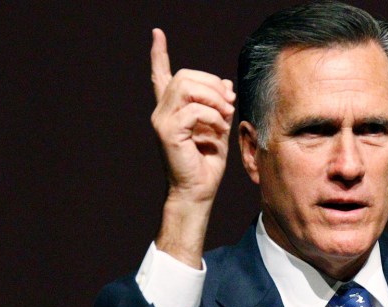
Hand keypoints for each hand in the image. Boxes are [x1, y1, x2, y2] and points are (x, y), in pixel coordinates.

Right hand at [149, 29, 235, 265]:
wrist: (198, 191)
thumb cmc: (207, 163)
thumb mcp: (219, 127)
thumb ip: (220, 105)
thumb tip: (226, 83)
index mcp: (171, 109)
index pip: (161, 75)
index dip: (159, 53)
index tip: (157, 33)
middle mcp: (162, 111)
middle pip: (186, 76)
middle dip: (213, 84)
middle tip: (230, 103)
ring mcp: (162, 121)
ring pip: (188, 87)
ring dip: (214, 98)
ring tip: (226, 115)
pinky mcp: (168, 132)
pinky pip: (194, 110)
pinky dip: (213, 117)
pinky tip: (219, 130)